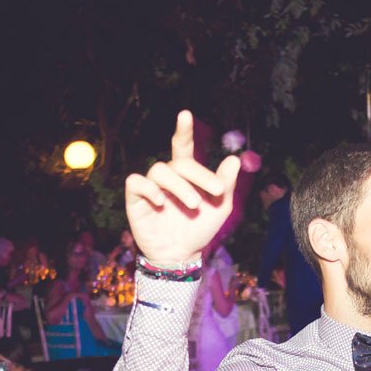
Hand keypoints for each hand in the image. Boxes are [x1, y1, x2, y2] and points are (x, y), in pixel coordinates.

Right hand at [125, 110, 240, 265]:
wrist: (181, 256)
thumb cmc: (199, 229)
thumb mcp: (219, 207)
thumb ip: (225, 184)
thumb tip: (235, 159)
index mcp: (186, 175)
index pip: (182, 147)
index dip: (183, 131)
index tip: (185, 114)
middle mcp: (167, 177)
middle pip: (179, 162)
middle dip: (199, 174)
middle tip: (215, 192)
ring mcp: (150, 187)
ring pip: (160, 170)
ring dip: (180, 185)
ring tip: (194, 205)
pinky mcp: (136, 200)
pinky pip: (136, 183)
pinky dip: (149, 188)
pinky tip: (161, 201)